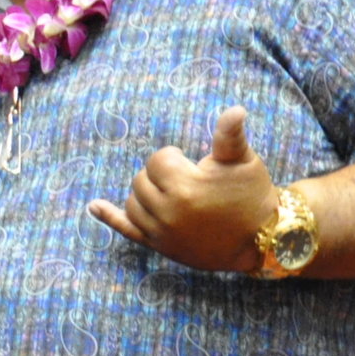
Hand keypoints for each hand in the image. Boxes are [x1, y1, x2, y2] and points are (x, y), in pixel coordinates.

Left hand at [88, 106, 281, 271]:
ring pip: (133, 202)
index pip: (158, 160)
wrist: (261, 239)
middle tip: (187, 182)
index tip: (195, 167)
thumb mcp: (243, 162)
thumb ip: (230, 136)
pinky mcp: (159, 245)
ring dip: (147, 194)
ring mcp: (161, 232)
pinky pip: (126, 229)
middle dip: (161, 176)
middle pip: (141, 179)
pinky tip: (93, 207)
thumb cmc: (252, 195)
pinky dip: (108, 217)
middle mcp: (168, 212)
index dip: (176, 159)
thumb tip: (234, 109)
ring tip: (172, 195)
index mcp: (185, 187)